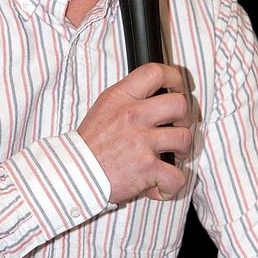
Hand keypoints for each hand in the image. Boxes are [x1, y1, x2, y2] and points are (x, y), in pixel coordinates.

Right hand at [77, 63, 192, 204]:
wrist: (73, 174)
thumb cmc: (89, 145)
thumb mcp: (103, 109)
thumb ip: (129, 100)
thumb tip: (157, 97)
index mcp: (120, 97)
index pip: (155, 72)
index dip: (174, 78)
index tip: (178, 89)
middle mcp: (132, 116)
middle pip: (179, 104)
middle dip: (185, 118)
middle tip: (178, 127)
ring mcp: (141, 142)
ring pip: (184, 137)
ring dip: (184, 150)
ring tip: (175, 156)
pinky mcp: (146, 168)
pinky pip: (176, 176)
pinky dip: (171, 185)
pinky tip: (160, 185)